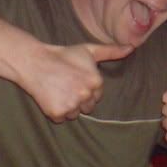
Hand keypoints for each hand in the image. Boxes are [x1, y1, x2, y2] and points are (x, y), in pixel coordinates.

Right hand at [18, 42, 132, 122]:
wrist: (35, 62)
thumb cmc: (63, 55)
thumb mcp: (89, 50)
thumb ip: (111, 51)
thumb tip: (132, 48)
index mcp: (96, 82)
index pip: (97, 95)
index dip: (86, 89)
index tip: (75, 80)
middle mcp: (86, 95)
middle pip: (88, 107)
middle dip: (79, 99)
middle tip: (66, 86)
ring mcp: (71, 105)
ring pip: (74, 114)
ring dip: (68, 106)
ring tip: (58, 91)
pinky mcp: (57, 112)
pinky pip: (61, 118)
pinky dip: (56, 111)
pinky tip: (51, 97)